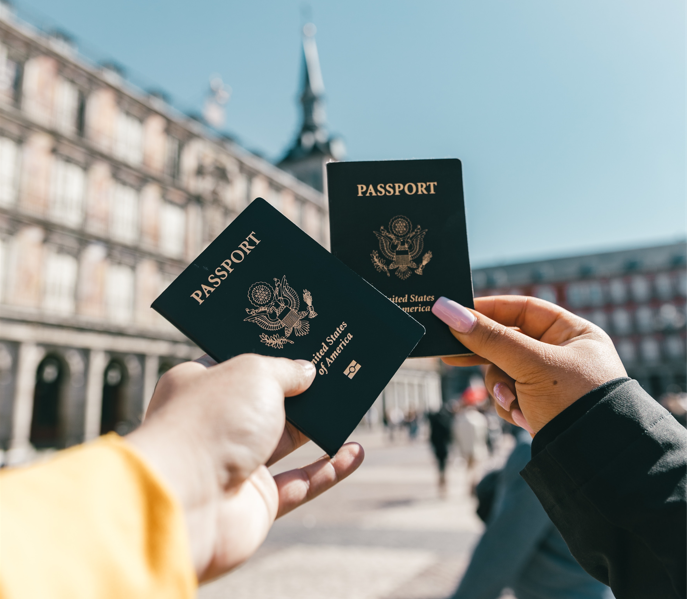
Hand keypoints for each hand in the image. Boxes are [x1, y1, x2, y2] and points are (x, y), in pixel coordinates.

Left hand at [126, 354, 363, 582]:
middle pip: (266, 401)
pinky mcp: (256, 502)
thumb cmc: (210, 423)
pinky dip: (329, 470)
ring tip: (351, 405)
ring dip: (319, 426)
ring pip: (287, 441)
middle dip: (300, 389)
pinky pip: (301, 483)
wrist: (186, 502)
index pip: (236, 361)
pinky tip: (355, 453)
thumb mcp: (255, 373)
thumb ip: (286, 370)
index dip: (269, 350)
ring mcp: (236, 464)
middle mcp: (216, 424)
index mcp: (200, 385)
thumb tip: (307, 371)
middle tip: (335, 370)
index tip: (301, 340)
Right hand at [432, 296, 626, 433]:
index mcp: (573, 333)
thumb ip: (488, 338)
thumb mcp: (530, 364)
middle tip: (451, 355)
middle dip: (487, 356)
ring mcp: (550, 382)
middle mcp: (563, 354)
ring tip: (513, 401)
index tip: (456, 314)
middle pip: (508, 342)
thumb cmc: (575, 402)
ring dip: (501, 388)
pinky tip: (524, 417)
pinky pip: (509, 396)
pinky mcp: (540, 406)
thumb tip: (447, 310)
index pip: (523, 309)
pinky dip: (510, 406)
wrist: (596, 462)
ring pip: (503, 372)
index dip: (489, 310)